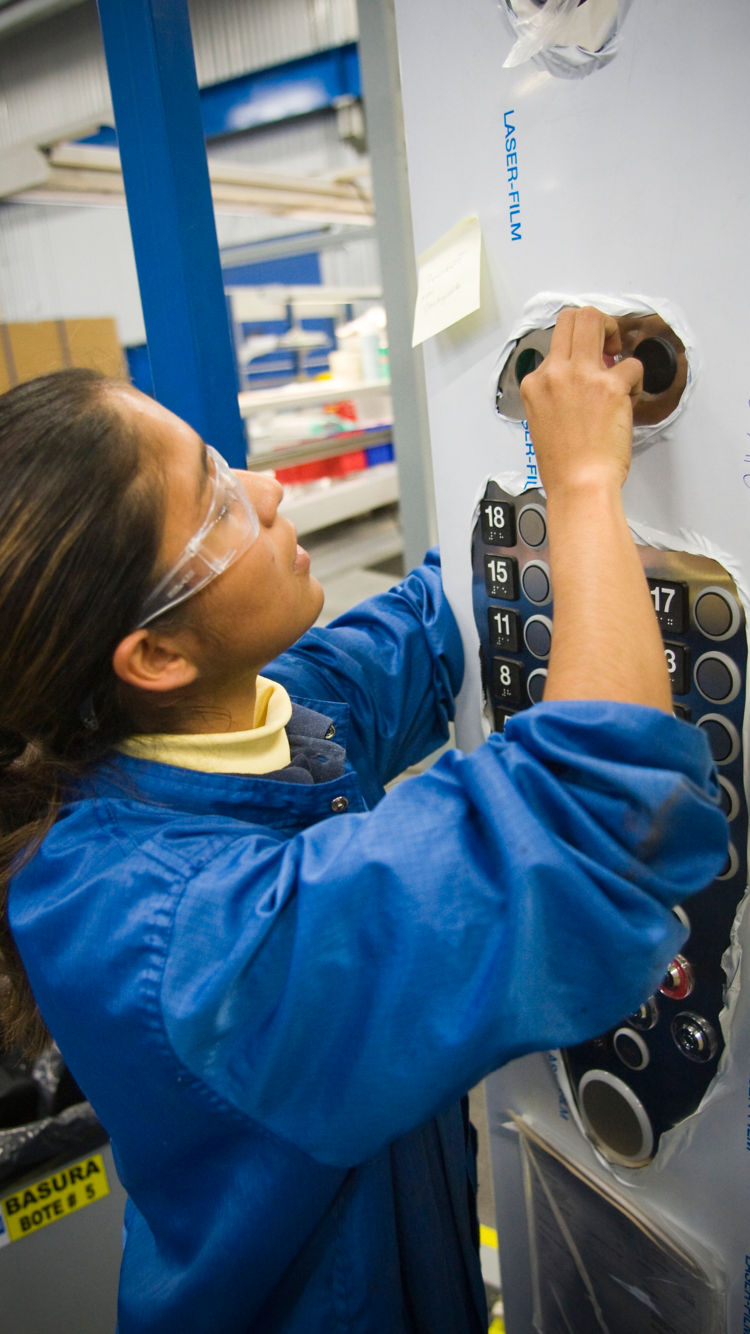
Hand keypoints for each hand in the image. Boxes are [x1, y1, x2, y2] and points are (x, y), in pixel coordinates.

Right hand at [520, 306, 643, 497]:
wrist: (579, 485)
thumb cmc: (564, 465)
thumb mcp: (542, 421)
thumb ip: (555, 392)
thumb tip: (579, 377)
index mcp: (535, 384)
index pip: (554, 341)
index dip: (576, 346)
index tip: (588, 358)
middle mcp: (555, 374)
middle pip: (573, 317)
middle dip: (596, 324)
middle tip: (607, 345)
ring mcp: (581, 376)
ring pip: (595, 319)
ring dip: (614, 334)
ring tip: (619, 361)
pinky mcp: (609, 386)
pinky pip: (632, 365)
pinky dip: (636, 380)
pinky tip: (629, 398)